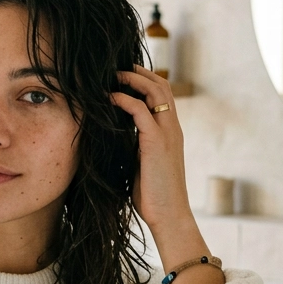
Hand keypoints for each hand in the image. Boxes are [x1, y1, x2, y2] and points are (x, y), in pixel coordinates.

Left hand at [111, 66, 190, 236]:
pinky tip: (110, 97)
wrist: (169, 216)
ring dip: (132, 79)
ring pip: (155, 92)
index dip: (146, 80)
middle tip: (116, 67)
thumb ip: (137, 148)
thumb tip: (117, 140)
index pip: (164, 95)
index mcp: (171, 133)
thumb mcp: (144, 165)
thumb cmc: (154, 196)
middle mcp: (172, 129)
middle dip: (139, 72)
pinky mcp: (156, 143)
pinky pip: (141, 111)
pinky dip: (125, 99)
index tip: (124, 75)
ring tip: (112, 75)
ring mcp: (167, 134)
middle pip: (162, 85)